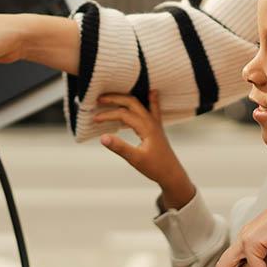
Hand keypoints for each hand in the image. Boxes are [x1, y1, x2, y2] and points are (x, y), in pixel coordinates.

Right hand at [96, 91, 194, 208]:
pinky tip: (151, 92)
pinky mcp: (156, 127)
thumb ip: (119, 147)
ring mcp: (155, 123)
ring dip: (126, 98)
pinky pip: (153, 108)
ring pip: (140, 104)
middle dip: (115, 98)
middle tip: (99, 99)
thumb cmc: (156, 168)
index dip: (107, 115)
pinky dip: (150, 99)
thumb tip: (102, 137)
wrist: (172, 174)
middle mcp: (151, 121)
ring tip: (112, 97)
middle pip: (132, 102)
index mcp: (146, 127)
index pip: (123, 114)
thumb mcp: (135, 159)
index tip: (94, 119)